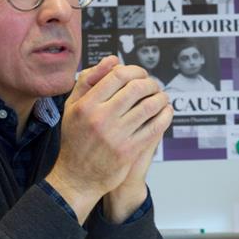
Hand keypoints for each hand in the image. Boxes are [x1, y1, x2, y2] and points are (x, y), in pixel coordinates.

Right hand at [45, 56, 171, 222]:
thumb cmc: (75, 140)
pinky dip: (165, 116)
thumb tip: (113, 60)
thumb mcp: (72, 107)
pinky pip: (155, 127)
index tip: (141, 74)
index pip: (117, 76)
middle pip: (136, 88)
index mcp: (86, 105)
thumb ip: (88, 81)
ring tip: (162, 97)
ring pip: (149, 106)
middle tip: (154, 85)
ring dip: (161, 98)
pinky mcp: (129, 151)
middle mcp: (100, 118)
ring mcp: (116, 135)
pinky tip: (166, 112)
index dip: (134, 70)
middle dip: (151, 83)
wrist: (77, 177)